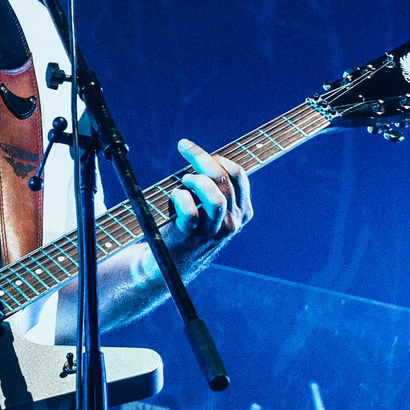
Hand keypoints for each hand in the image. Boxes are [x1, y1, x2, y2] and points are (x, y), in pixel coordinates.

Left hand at [164, 138, 251, 255]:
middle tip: (183, 147)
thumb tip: (205, 156)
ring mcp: (214, 231)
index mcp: (242, 211)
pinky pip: (190, 211)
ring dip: (196, 180)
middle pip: (225, 180)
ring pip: (215, 197)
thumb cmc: (187, 226)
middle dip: (202, 158)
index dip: (217, 157)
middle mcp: (232, 222)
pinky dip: (179, 197)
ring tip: (183, 180)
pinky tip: (173, 196)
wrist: (167, 262)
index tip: (198, 151)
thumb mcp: (209, 207)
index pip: (238, 174)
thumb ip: (214, 185)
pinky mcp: (192, 237)